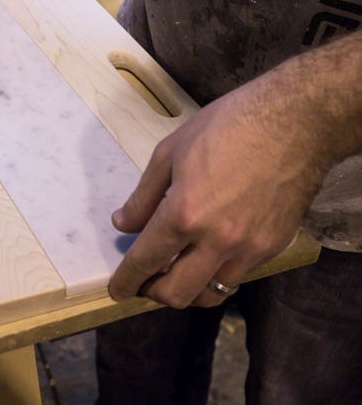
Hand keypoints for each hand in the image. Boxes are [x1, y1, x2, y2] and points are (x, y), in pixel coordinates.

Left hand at [108, 72, 327, 307]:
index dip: (125, 281)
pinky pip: (236, 276)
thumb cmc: (227, 126)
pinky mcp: (274, 248)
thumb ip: (143, 196)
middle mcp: (217, 241)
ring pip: (210, 295)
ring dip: (186, 291)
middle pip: (176, 294)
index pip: (145, 261)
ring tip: (174, 273)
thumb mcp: (170, 152)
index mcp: (185, 214)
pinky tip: (207, 256)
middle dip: (151, 293)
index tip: (117, 290)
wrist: (297, 121)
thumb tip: (123, 224)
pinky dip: (215, 275)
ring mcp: (249, 249)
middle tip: (143, 281)